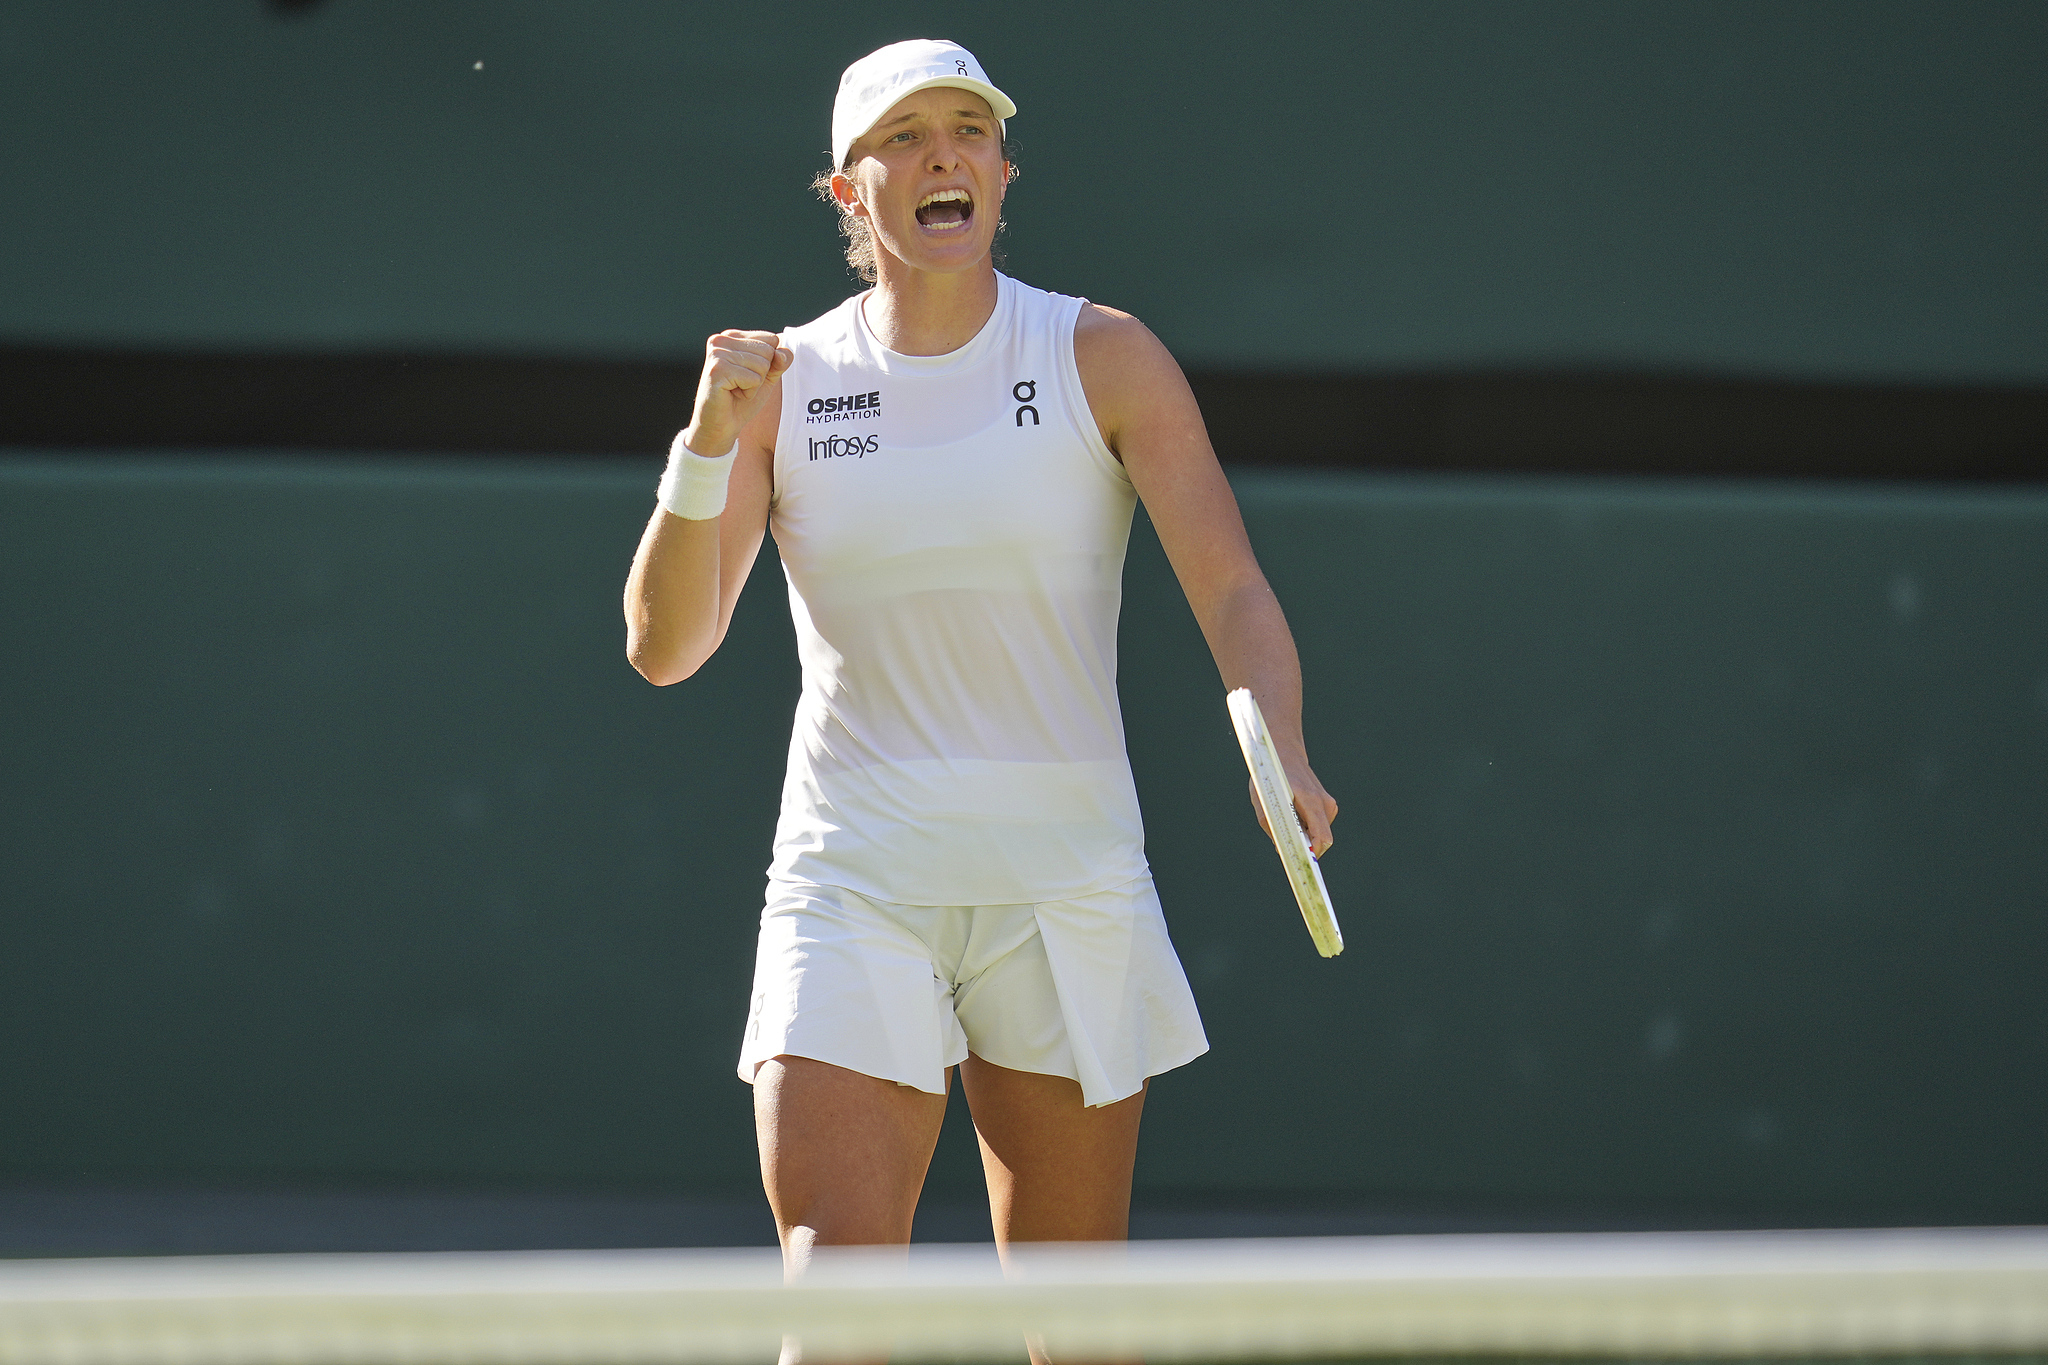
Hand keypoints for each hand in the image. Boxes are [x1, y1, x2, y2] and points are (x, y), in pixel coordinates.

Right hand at [683, 330, 791, 454]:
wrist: (720, 426)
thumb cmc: (741, 400)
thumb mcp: (766, 377)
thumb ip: (779, 361)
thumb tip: (784, 352)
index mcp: (732, 336)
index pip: (771, 339)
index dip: (768, 363)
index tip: (747, 375)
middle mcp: (721, 340)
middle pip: (768, 351)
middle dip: (761, 374)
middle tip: (740, 385)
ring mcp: (717, 353)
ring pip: (762, 365)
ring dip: (754, 384)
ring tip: (735, 389)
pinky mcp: (717, 369)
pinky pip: (753, 379)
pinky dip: (748, 392)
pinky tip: (732, 394)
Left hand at [1249, 753, 1337, 858]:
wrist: (1284, 753)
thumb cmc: (1270, 776)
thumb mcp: (1261, 800)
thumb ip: (1270, 825)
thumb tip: (1281, 849)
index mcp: (1308, 800)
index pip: (1321, 837)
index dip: (1313, 854)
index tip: (1302, 864)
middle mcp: (1323, 802)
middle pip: (1323, 839)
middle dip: (1307, 848)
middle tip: (1286, 848)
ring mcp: (1327, 802)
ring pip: (1320, 833)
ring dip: (1305, 836)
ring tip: (1286, 822)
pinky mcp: (1326, 804)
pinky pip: (1318, 826)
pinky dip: (1307, 828)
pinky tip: (1293, 816)